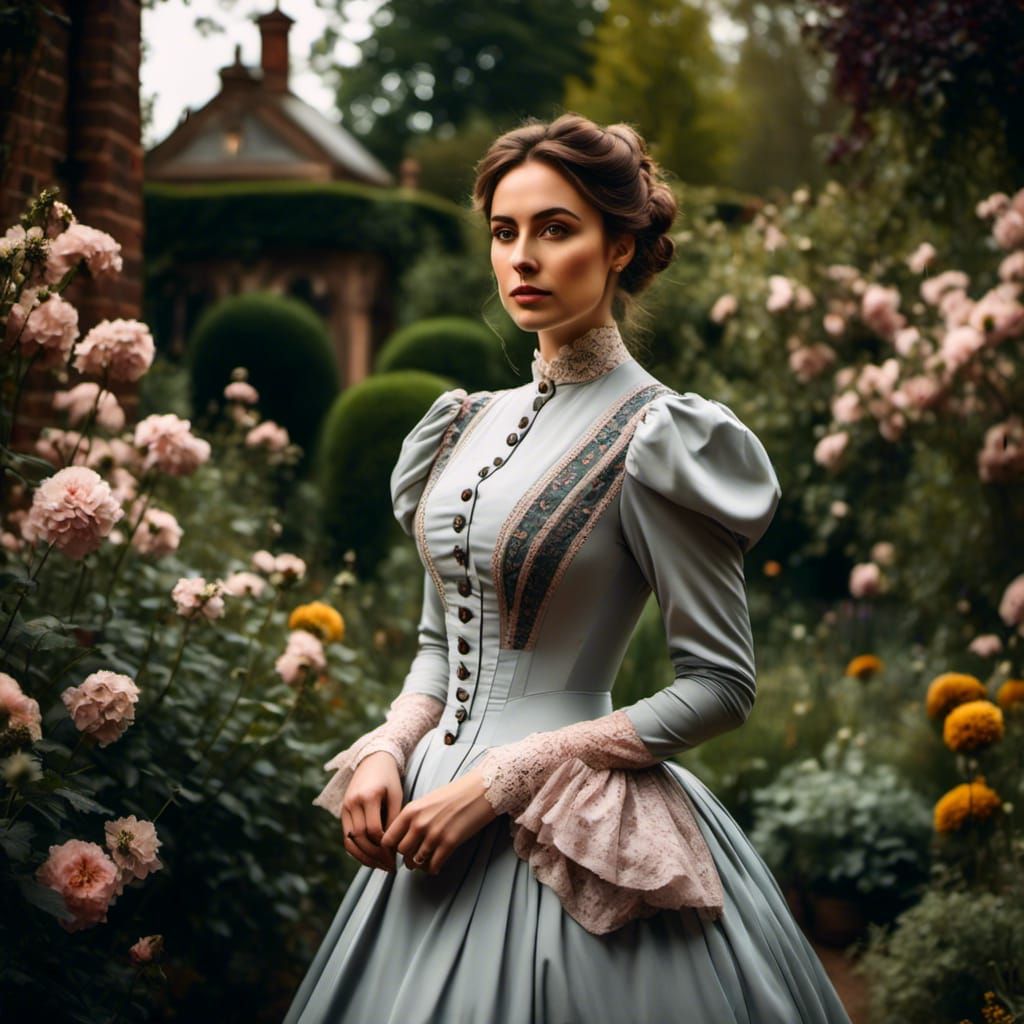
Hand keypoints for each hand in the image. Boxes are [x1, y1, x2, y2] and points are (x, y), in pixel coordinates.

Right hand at [341, 750, 404, 871]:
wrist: (372, 759)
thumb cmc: (389, 777)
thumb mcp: (396, 794)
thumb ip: (394, 817)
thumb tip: (395, 844)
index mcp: (369, 796)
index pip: (373, 829)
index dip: (384, 846)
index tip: (396, 856)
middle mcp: (353, 802)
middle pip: (360, 837)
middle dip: (375, 855)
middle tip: (390, 866)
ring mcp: (345, 807)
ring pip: (350, 840)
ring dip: (364, 857)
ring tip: (380, 866)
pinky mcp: (342, 811)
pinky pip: (346, 836)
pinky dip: (356, 850)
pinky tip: (369, 858)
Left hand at [379, 768, 496, 874]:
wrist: (480, 790)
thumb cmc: (454, 794)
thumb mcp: (426, 801)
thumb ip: (412, 818)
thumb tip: (404, 838)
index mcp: (411, 811)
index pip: (387, 839)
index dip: (390, 848)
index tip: (396, 851)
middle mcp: (419, 823)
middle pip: (401, 852)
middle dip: (406, 856)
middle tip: (413, 857)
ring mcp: (434, 834)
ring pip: (416, 861)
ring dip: (419, 864)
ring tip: (425, 861)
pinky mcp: (450, 843)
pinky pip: (433, 865)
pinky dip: (433, 868)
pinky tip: (436, 865)